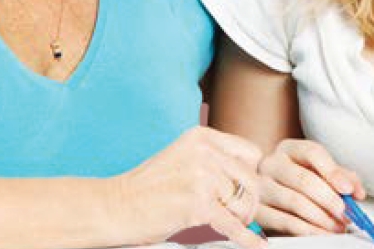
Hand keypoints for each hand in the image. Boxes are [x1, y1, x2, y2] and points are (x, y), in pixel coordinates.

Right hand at [114, 126, 265, 247]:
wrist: (115, 206)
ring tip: (226, 223)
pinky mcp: (197, 204)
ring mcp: (201, 177)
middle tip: (238, 214)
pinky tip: (257, 246)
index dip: (251, 174)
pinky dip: (247, 239)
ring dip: (240, 219)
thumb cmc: (148, 187)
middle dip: (248, 202)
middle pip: (252, 180)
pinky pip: (233, 225)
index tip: (244, 189)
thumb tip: (249, 175)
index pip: (251, 153)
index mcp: (202, 137)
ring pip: (245, 203)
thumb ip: (213, 160)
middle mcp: (205, 152)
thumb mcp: (183, 157)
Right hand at [255, 139, 366, 235]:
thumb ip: (340, 176)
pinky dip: (308, 230)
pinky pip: (285, 222)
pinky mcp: (257, 210)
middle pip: (304, 179)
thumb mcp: (318, 172)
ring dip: (322, 218)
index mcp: (289, 149)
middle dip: (330, 200)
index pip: (312, 153)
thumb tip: (357, 192)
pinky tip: (321, 233)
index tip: (348, 189)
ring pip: (295, 202)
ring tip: (337, 226)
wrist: (264, 192)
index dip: (333, 171)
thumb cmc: (296, 181)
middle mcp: (272, 164)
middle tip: (346, 214)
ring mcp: (260, 186)